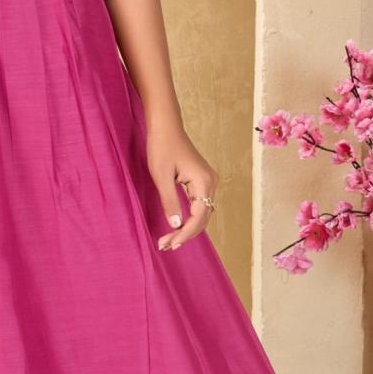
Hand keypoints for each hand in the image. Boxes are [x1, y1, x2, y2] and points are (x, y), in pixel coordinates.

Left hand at [145, 120, 217, 250]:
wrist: (166, 127)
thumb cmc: (162, 147)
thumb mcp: (161, 176)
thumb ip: (170, 202)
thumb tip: (176, 226)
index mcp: (203, 182)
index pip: (198, 217)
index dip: (185, 234)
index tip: (169, 244)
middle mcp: (211, 183)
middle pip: (202, 218)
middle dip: (185, 235)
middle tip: (165, 246)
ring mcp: (208, 182)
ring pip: (201, 214)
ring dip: (187, 229)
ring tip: (168, 241)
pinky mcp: (202, 181)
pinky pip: (199, 206)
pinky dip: (189, 218)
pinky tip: (176, 227)